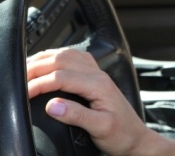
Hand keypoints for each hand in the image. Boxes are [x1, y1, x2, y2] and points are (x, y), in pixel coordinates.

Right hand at [27, 48, 174, 155]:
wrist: (136, 137)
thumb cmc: (121, 134)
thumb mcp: (101, 128)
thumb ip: (77, 116)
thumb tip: (52, 105)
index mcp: (99, 85)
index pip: (62, 76)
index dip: (40, 82)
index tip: (24, 93)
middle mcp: (98, 75)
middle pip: (63, 59)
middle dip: (38, 66)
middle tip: (20, 78)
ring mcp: (97, 74)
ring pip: (68, 55)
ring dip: (46, 58)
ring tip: (27, 68)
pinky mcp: (95, 77)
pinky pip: (75, 58)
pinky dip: (57, 57)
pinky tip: (48, 63)